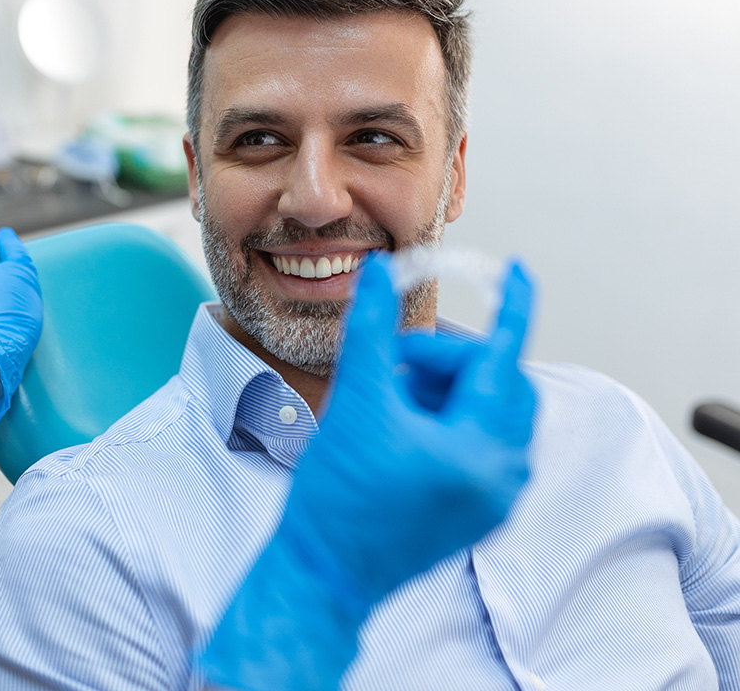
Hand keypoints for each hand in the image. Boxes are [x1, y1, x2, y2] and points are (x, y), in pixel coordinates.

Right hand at [289, 254, 535, 608]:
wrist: (323, 573)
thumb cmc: (337, 499)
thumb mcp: (355, 402)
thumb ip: (373, 330)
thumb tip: (380, 275)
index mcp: (480, 453)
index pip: (506, 360)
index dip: (513, 307)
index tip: (520, 270)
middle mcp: (500, 478)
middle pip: (498, 385)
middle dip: (449, 360)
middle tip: (398, 362)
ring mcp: (492, 498)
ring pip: (486, 411)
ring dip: (444, 388)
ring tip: (390, 396)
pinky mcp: (475, 510)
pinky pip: (478, 440)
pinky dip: (446, 415)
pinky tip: (399, 421)